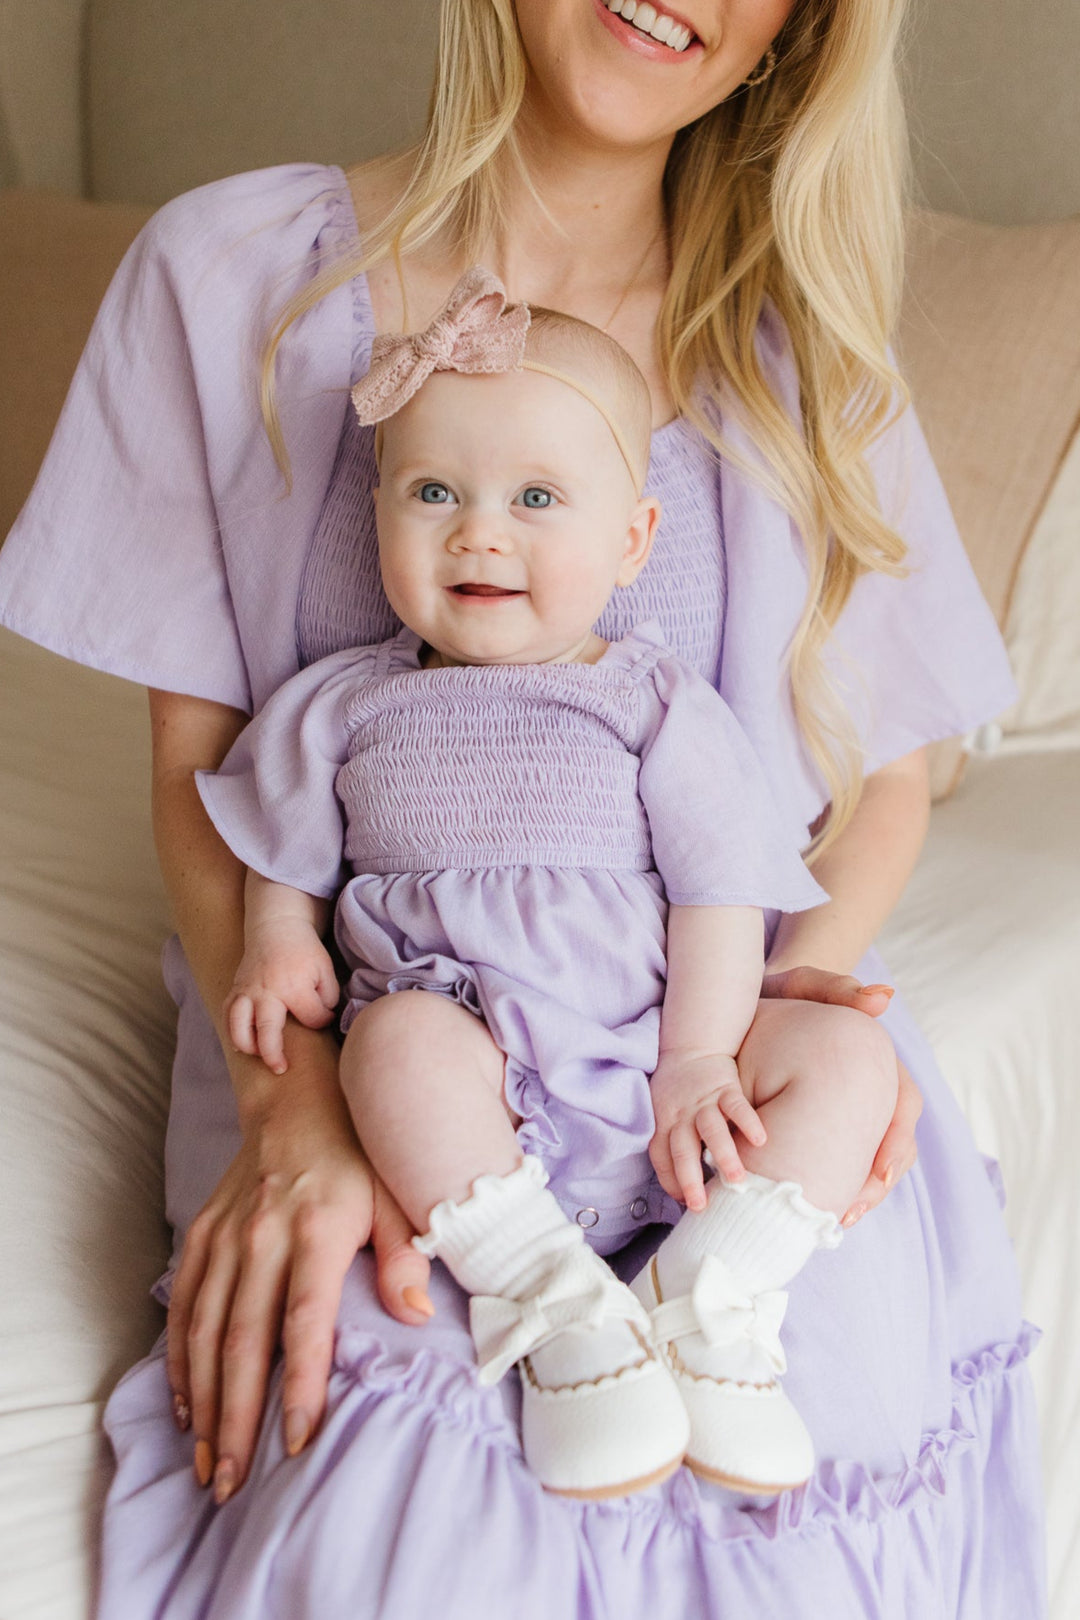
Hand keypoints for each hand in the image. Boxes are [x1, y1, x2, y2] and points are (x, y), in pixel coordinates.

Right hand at [166, 1032, 432, 1503]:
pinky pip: (182, 1306)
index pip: (304, 1322)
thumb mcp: (395, 1195)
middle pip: (244, 1341)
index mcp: (316, 1230)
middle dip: (236, 1418)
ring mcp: (224, 1237)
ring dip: (202, 1403)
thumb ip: (405, 1255)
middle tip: (231, 1481)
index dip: (301, 1385)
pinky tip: (183, 1406)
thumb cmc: (358, 1156)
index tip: (297, 1443)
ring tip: (206, 1462)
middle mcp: (261, 1237)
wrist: (297, 1101)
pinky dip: (179, 1359)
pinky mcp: (200, 1236)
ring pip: (205, 1333)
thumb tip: (416, 1315)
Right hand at [225, 917, 338, 1073]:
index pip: (312, 1018)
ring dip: (247, 1046)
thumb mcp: (325, 969)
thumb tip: (321, 1020)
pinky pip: (227, 1015)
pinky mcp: (235, 989)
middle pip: (266, 1031)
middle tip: (281, 1069)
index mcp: (293, 986)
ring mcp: (247, 991)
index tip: (324, 1016)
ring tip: (259, 1056)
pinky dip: (231, 1032)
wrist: (277, 926)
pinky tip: (242, 1044)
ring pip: (238, 1026)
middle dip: (273, 1055)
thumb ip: (327, 997)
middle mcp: (267, 991)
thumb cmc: (305, 950)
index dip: (322, 1021)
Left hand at [649, 1049, 766, 1211]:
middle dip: (689, 1179)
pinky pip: (737, 1106)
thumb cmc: (677, 1091)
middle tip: (700, 1205)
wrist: (691, 1048)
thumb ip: (672, 1143)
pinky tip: (761, 1140)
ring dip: (723, 1155)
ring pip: (711, 1130)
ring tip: (736, 1180)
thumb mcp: (664, 1114)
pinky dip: (748, 1121)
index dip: (670, 1181)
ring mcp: (703, 1102)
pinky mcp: (725, 1088)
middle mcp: (681, 1115)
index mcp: (663, 1123)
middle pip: (682, 1150)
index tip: (683, 1202)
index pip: (661, 1158)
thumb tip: (683, 1184)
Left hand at [756, 964, 920, 1224]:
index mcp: (876, 1059)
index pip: (905, 1102)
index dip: (897, 1139)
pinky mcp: (827, 1124)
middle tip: (851, 1211)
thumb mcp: (803, 985)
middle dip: (877, 1183)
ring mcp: (852, 1109)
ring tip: (835, 1221)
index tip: (881, 1169)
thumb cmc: (785, 993)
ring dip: (858, 1194)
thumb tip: (884, 998)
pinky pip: (840, 1163)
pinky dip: (833, 1188)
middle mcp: (872, 1088)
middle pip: (893, 1144)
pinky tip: (815, 1211)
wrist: (756, 1004)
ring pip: (871, 1162)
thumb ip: (838, 987)